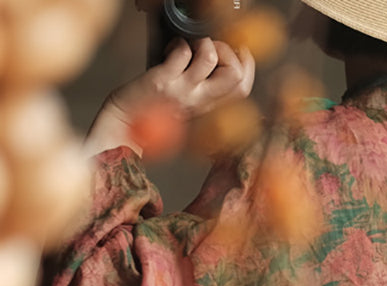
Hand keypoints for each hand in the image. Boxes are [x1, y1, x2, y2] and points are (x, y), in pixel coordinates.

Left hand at [84, 38, 255, 156]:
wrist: (123, 126)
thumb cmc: (150, 112)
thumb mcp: (185, 105)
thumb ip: (200, 90)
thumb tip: (212, 64)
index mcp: (208, 107)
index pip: (243, 89)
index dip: (246, 67)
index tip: (236, 52)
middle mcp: (199, 101)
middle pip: (235, 75)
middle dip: (227, 51)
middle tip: (211, 48)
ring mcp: (182, 91)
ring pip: (210, 57)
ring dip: (202, 42)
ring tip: (190, 46)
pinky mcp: (163, 80)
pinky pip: (181, 51)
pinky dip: (177, 43)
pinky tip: (170, 48)